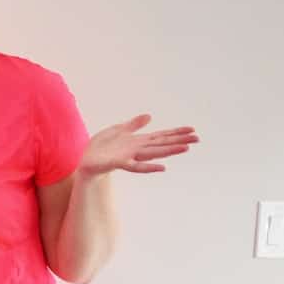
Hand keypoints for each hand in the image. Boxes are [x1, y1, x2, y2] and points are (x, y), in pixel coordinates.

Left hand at [79, 114, 198, 175]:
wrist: (86, 161)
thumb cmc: (101, 148)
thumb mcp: (117, 130)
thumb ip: (134, 125)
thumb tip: (149, 116)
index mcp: (138, 141)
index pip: (161, 136)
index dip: (176, 132)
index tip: (192, 130)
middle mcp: (138, 149)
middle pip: (162, 144)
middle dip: (179, 140)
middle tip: (197, 139)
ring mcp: (131, 157)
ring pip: (154, 154)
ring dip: (170, 151)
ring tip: (185, 148)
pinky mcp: (120, 163)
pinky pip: (137, 166)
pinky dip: (150, 167)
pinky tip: (162, 167)